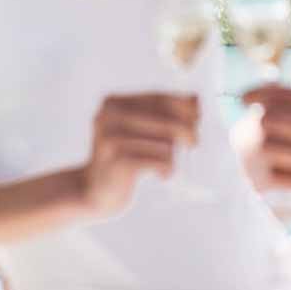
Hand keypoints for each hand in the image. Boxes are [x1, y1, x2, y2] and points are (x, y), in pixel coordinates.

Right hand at [78, 92, 199, 217]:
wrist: (91, 192)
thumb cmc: (121, 158)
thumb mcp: (134, 130)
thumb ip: (159, 114)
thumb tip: (196, 100)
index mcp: (113, 103)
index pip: (157, 97)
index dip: (182, 104)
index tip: (199, 114)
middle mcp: (110, 116)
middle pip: (164, 118)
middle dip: (186, 128)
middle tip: (194, 142)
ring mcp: (112, 139)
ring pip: (164, 141)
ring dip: (172, 155)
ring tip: (165, 164)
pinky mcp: (119, 162)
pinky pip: (159, 161)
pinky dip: (166, 168)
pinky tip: (161, 175)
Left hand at [240, 87, 290, 223]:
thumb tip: (288, 100)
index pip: (281, 93)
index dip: (256, 94)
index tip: (243, 98)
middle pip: (270, 119)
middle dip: (259, 123)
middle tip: (259, 130)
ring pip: (270, 149)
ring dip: (263, 150)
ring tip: (268, 154)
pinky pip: (281, 178)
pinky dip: (270, 176)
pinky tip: (270, 177)